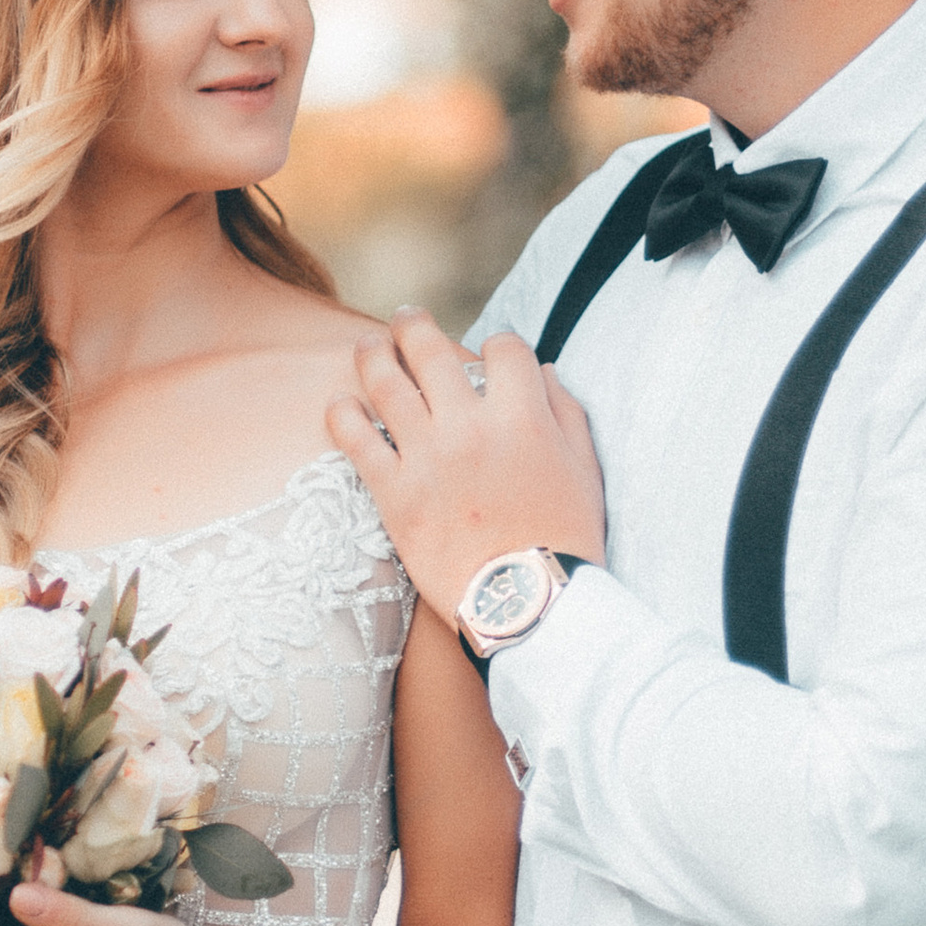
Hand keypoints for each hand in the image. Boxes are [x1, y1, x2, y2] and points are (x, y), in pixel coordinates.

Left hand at [326, 309, 605, 625]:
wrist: (528, 606)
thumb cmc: (564, 541)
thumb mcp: (585, 471)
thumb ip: (566, 413)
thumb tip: (543, 371)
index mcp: (524, 416)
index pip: (503, 348)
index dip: (497, 346)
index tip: (488, 357)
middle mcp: (471, 425)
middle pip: (432, 350)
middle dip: (415, 325)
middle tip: (405, 319)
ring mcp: (428, 458)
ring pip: (386, 383)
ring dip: (372, 355)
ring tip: (367, 347)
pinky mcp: (395, 494)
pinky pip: (356, 440)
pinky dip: (344, 415)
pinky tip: (341, 405)